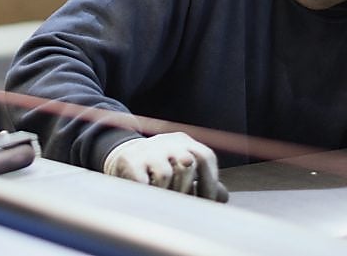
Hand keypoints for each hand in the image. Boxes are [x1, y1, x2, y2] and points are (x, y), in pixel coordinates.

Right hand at [103, 132, 228, 201]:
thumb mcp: (182, 169)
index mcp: (184, 142)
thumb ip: (204, 182)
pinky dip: (148, 193)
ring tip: (161, 198)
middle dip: (187, 188)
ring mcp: (148, 149)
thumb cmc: (160, 168)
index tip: (208, 203)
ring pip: (166, 174)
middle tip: (183, 205)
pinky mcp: (130, 160)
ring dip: (166, 192)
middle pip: (188, 162)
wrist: (123, 158)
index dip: (209, 182)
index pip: (205, 156)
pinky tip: (147, 196)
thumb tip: (223, 197)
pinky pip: (143, 182)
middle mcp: (168, 141)